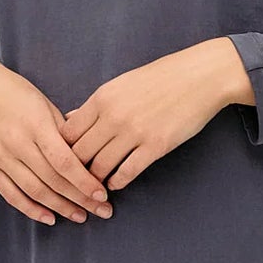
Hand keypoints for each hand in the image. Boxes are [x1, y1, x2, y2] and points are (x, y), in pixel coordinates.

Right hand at [0, 57, 114, 226]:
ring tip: (81, 216)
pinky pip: (11, 195)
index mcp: (35, 124)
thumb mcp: (43, 103)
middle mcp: (16, 143)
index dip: (84, 182)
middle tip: (102, 211)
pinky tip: (50, 218)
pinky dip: (31, 209)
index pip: (64, 161)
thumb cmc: (14, 92)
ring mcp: (0, 157)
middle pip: (53, 180)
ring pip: (34, 191)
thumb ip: (63, 131)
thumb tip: (87, 158)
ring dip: (60, 208)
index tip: (102, 195)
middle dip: (80, 199)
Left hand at [61, 39, 253, 191]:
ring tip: (94, 186)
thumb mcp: (121, 84)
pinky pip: (127, 173)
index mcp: (102, 98)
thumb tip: (70, 119)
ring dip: (94, 181)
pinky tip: (115, 184)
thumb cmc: (161, 78)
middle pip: (79, 154)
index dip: (62, 150)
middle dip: (75, 170)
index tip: (66, 159)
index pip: (67, 133)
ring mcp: (134, 132)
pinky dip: (117, 182)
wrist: (200, 76)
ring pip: (100, 167)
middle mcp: (113, 116)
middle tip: (75, 180)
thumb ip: (95, 104)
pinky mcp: (155, 146)